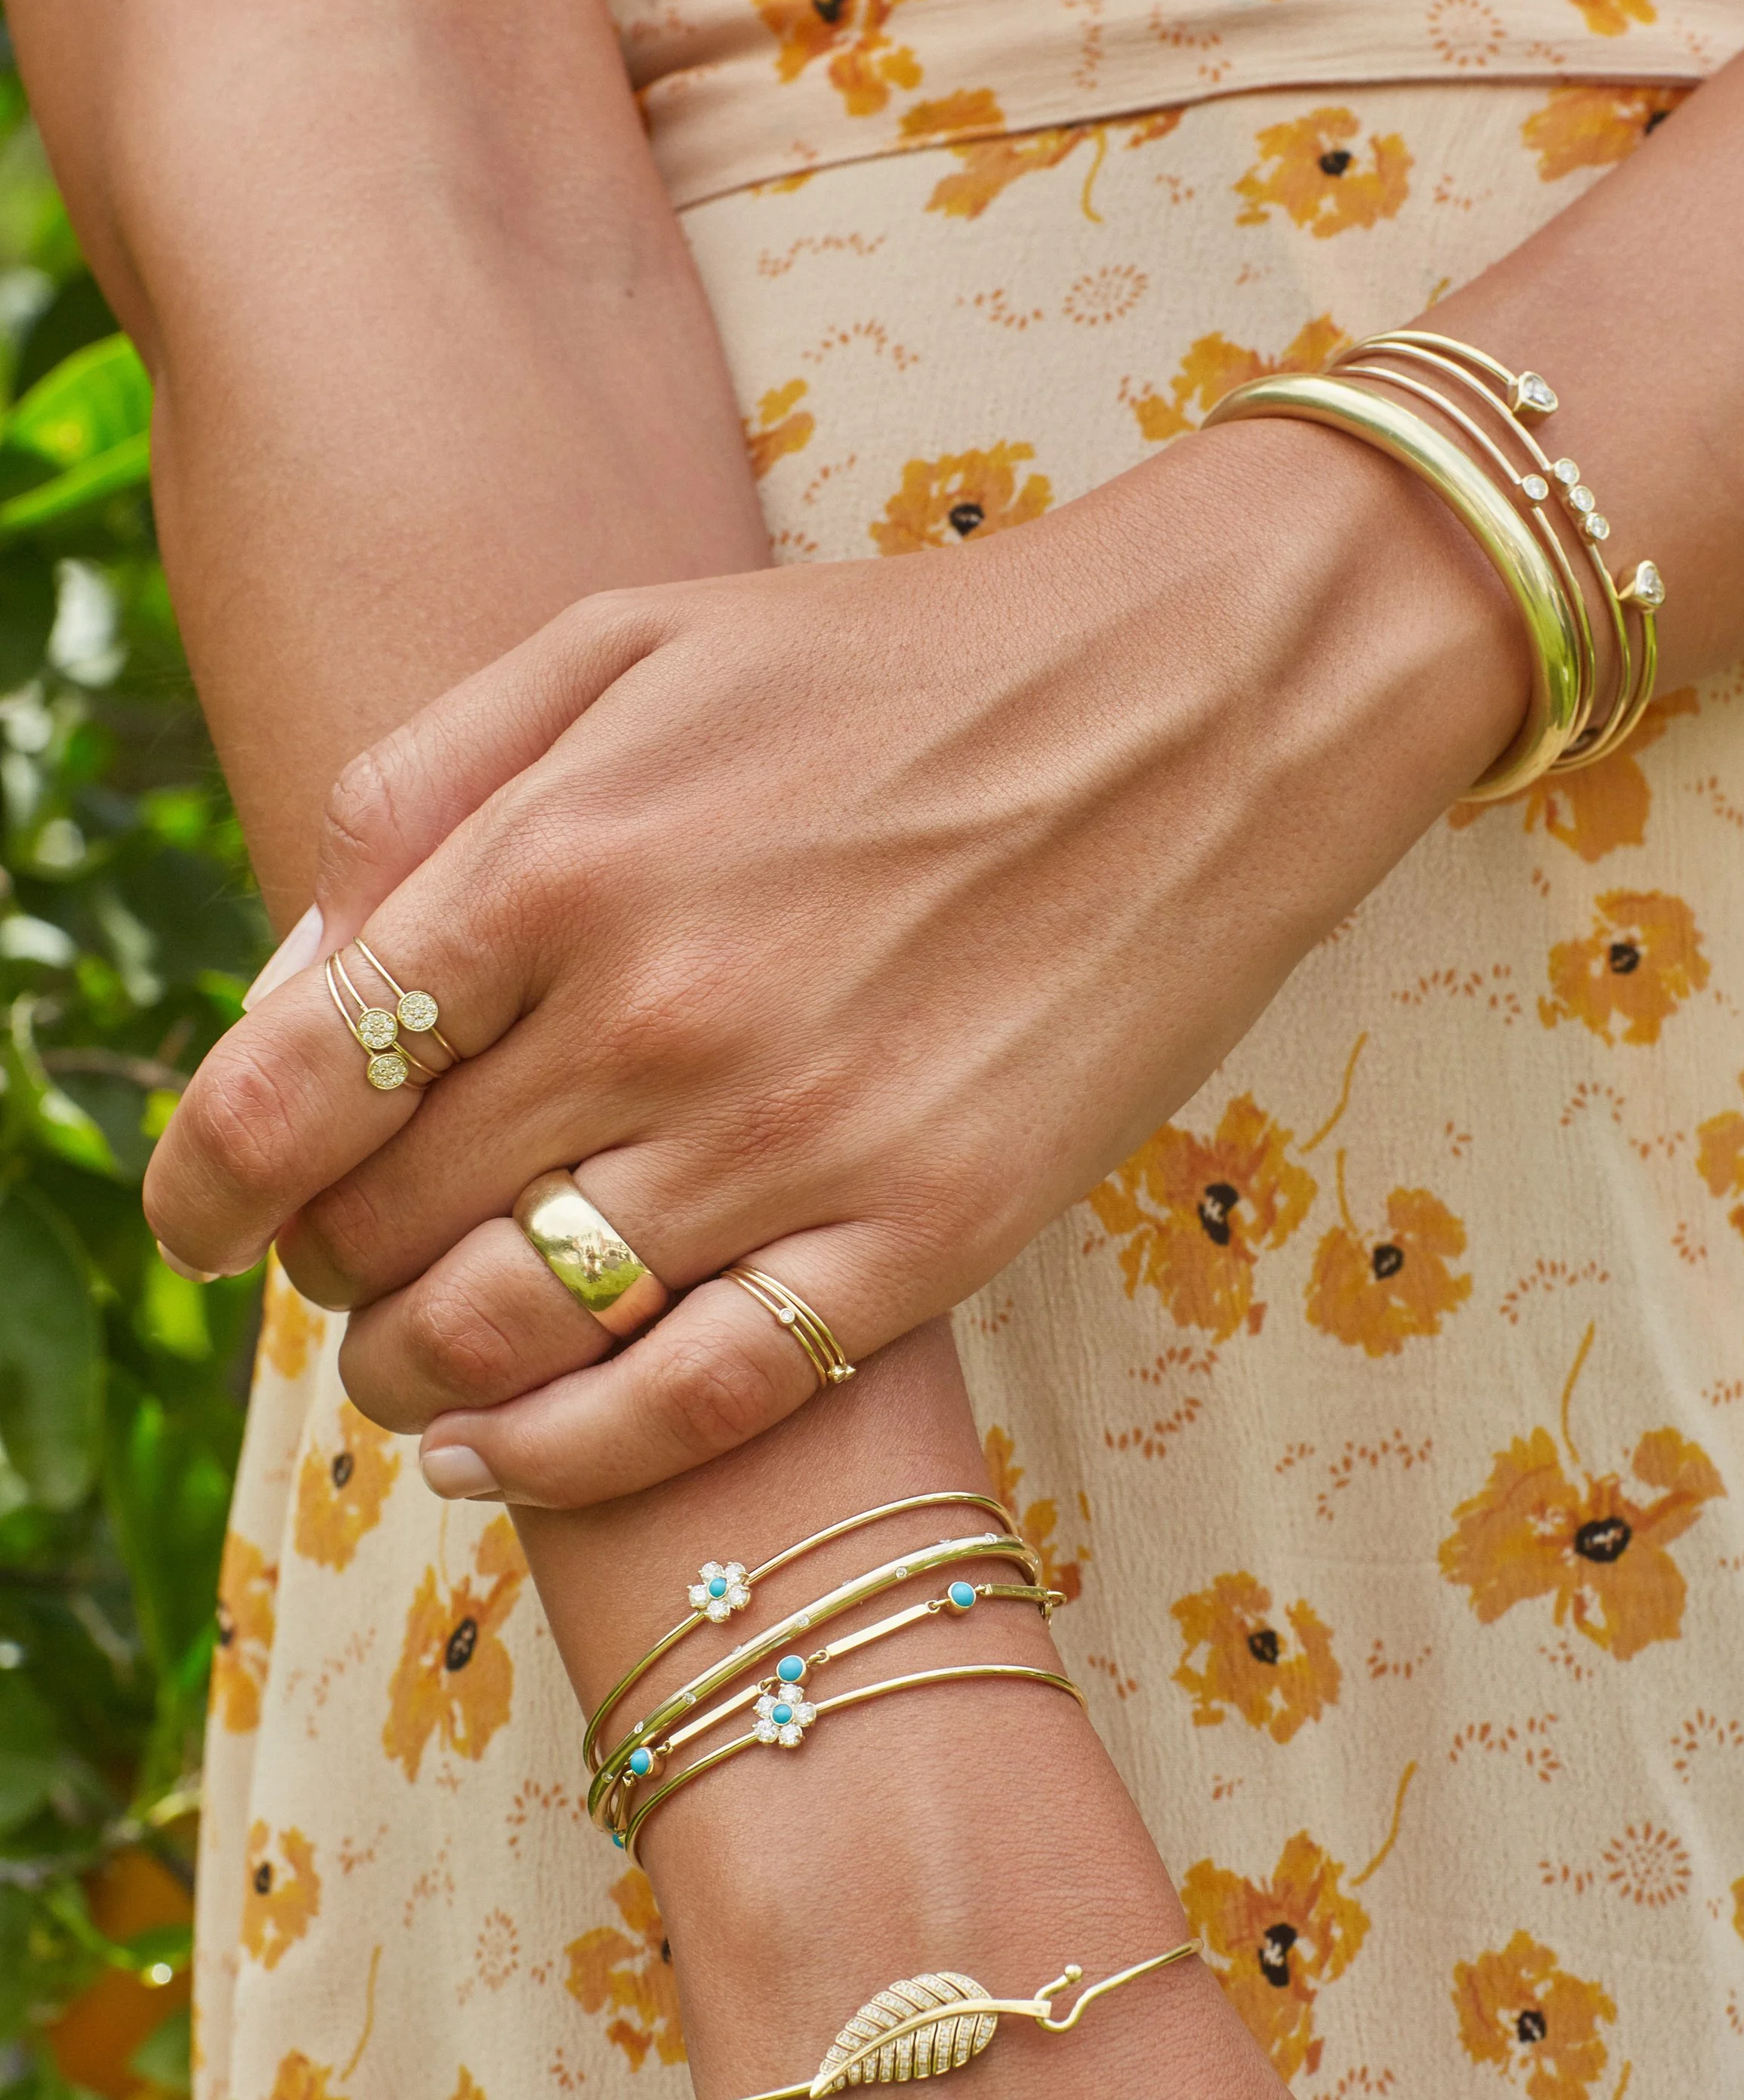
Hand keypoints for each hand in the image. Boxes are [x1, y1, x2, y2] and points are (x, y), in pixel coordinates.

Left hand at [144, 419, 1522, 1505]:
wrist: (1195, 706)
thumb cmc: (898, 663)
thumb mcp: (632, 639)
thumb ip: (429, 783)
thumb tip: (291, 969)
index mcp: (561, 856)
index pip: (293, 1086)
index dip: (206, 1182)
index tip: (192, 1225)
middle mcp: (655, 1015)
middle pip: (386, 1222)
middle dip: (327, 1263)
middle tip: (343, 1258)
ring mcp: (795, 1140)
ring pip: (512, 1336)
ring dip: (414, 1377)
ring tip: (407, 1369)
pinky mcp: (921, 1233)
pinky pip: (691, 1404)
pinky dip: (564, 1456)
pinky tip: (501, 1460)